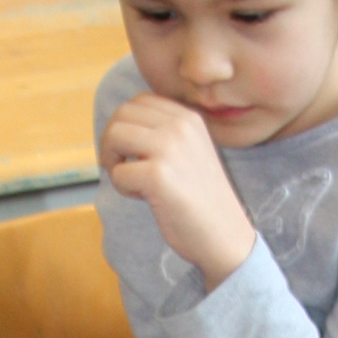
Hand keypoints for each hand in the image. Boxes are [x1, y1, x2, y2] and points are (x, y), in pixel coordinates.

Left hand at [99, 93, 256, 283]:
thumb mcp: (190, 152)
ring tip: (133, 182)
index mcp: (188, 118)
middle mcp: (180, 126)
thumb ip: (163, 134)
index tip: (131, 152)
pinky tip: (145, 198)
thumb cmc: (202, 200)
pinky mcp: (158, 175)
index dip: (125, 125)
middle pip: (121, 115)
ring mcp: (170, 149)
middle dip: (111, 142)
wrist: (226, 236)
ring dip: (114, 162)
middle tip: (122, 167)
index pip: (139, 101)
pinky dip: (122, 188)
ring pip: (114, 136)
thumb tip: (118, 125)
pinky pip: (118, 173)